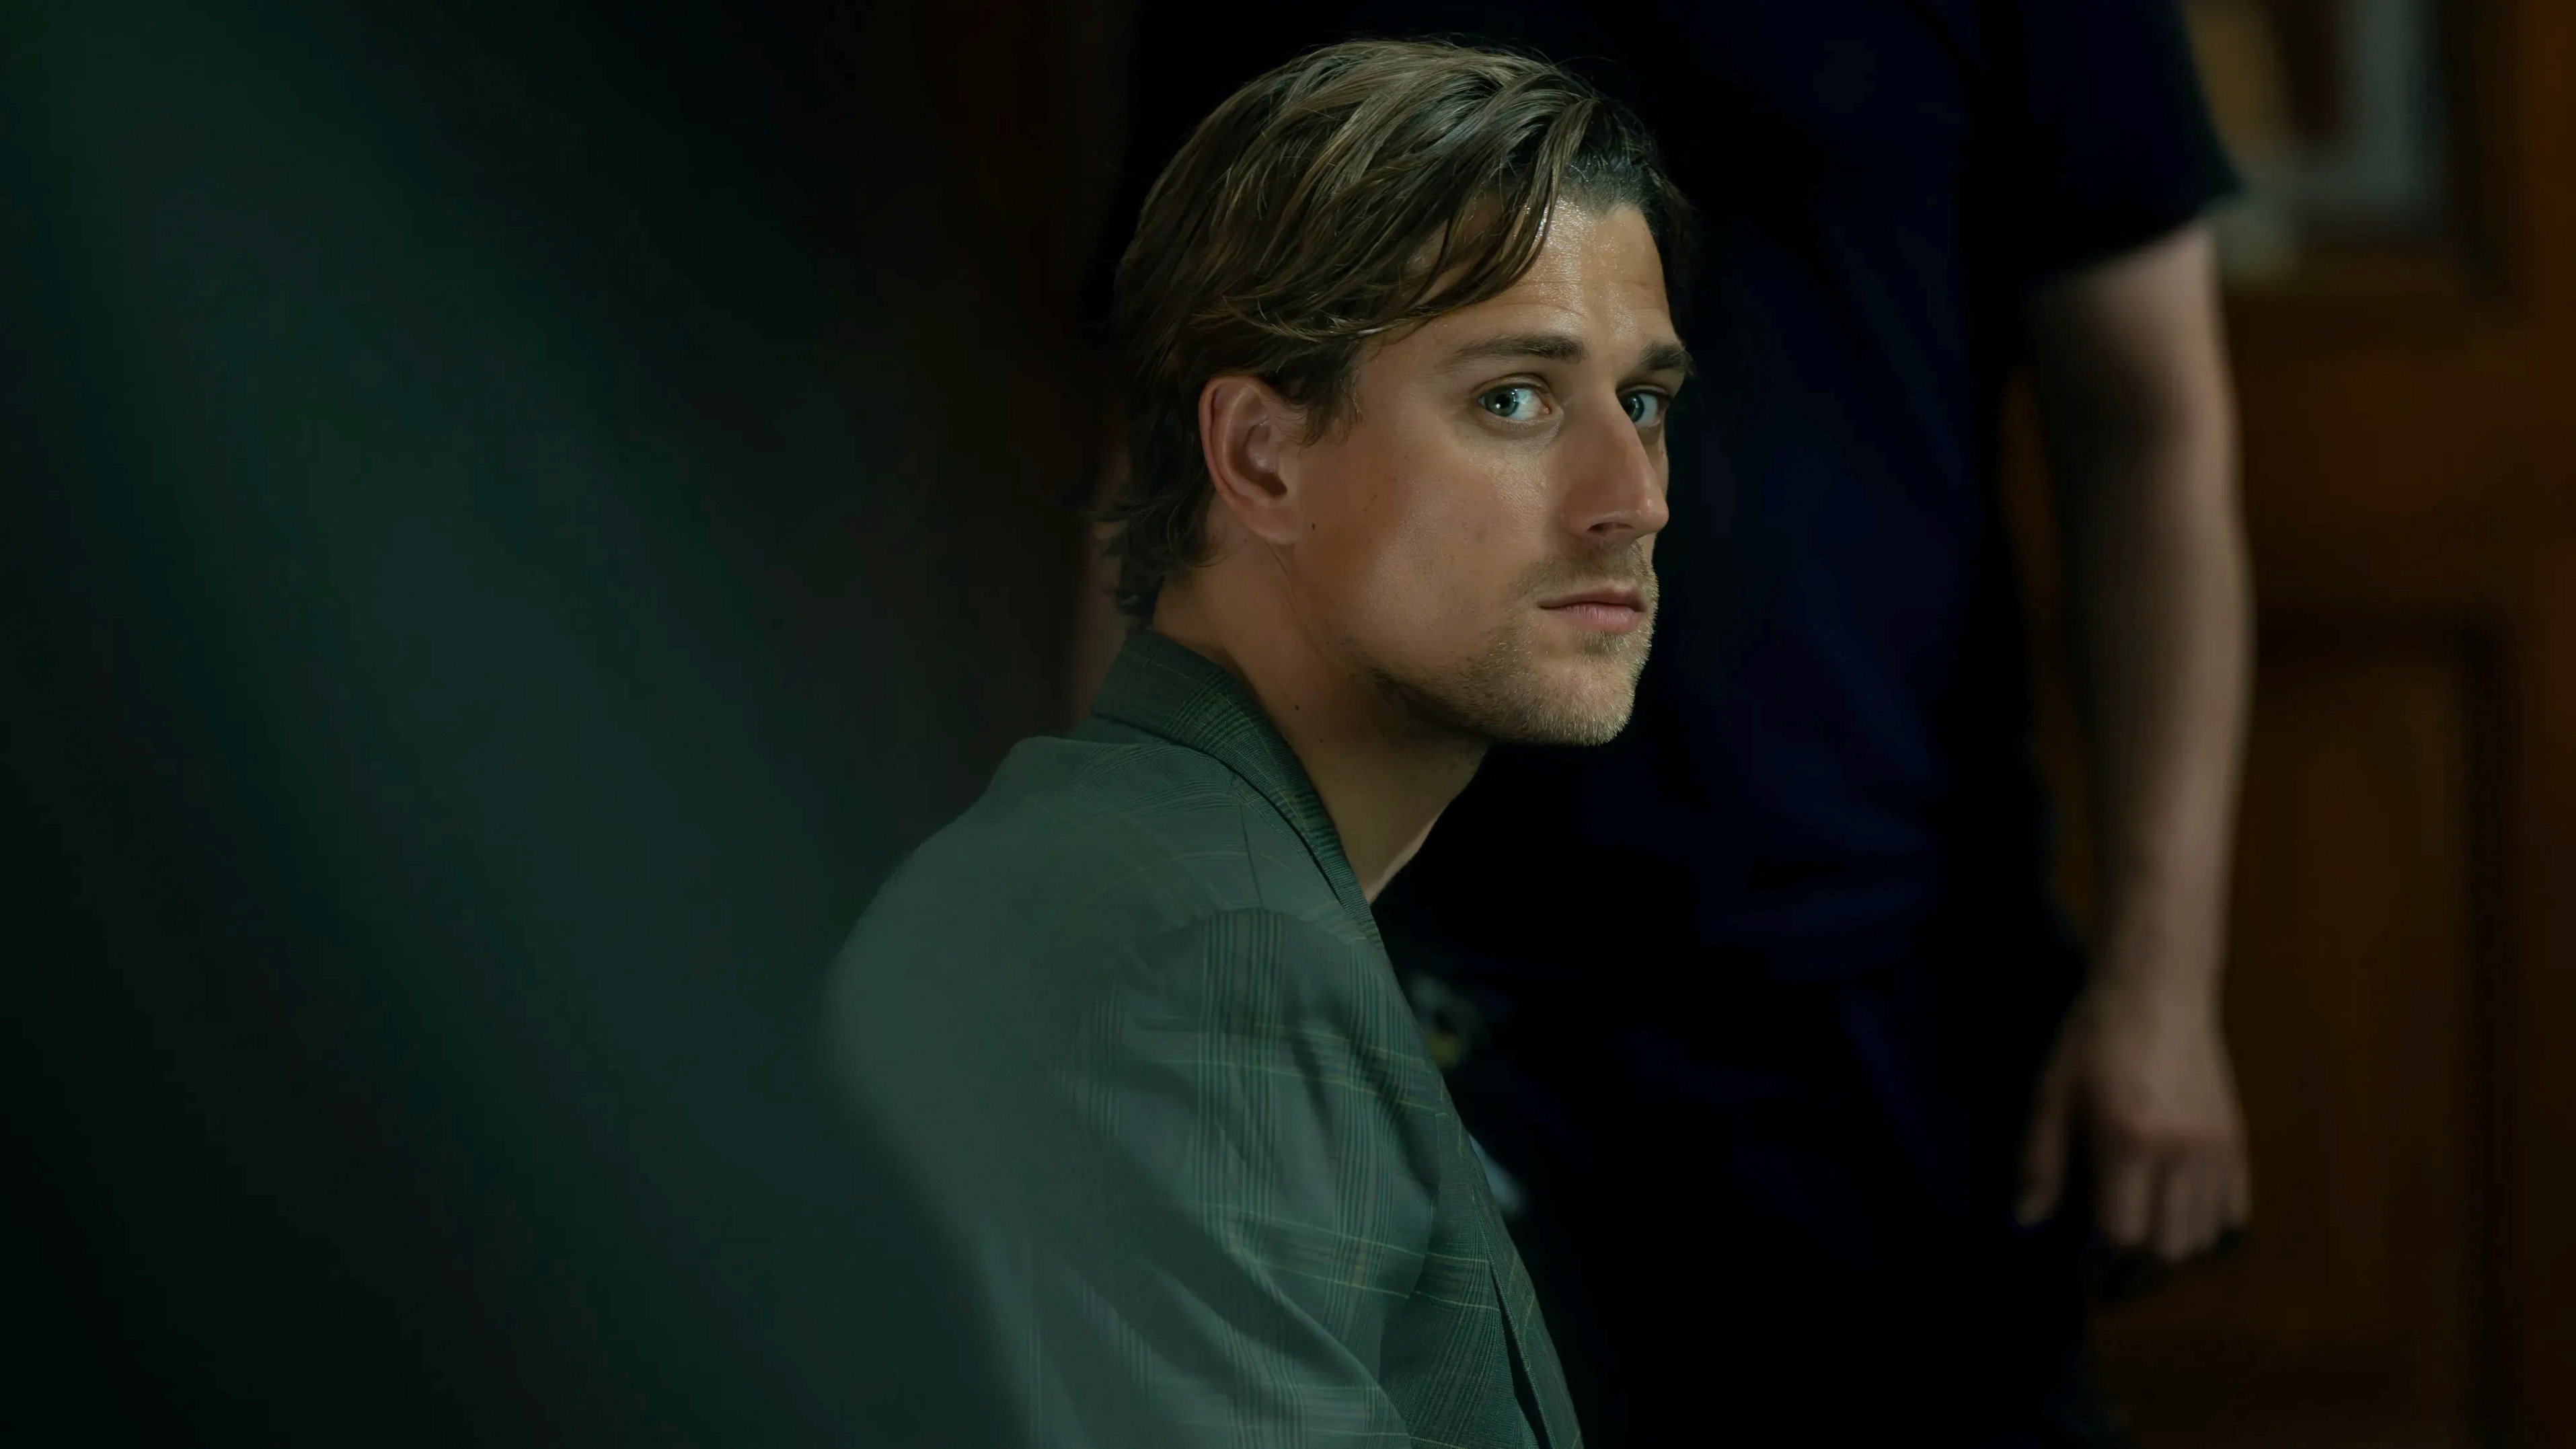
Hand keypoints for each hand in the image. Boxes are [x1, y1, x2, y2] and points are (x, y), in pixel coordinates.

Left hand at [2015, 968, 2250, 1262]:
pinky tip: (2177, 1229)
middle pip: (2167, 1249)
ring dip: (2170, 1258)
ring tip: (2138, 1257)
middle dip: (2134, 1276)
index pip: (2121, 1234)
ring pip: (2203, 1238)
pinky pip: (2233, 1213)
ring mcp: (2217, 1148)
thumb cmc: (2093, 1036)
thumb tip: (2026, 1222)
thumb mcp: (2051, 1092)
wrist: (2157, 988)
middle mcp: (2181, 1152)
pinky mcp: (2237, 1140)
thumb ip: (2040, 1161)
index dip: (2097, 1266)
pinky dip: (2208, 1233)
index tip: (2078, 1274)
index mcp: (2129, 1140)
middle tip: (2106, 1283)